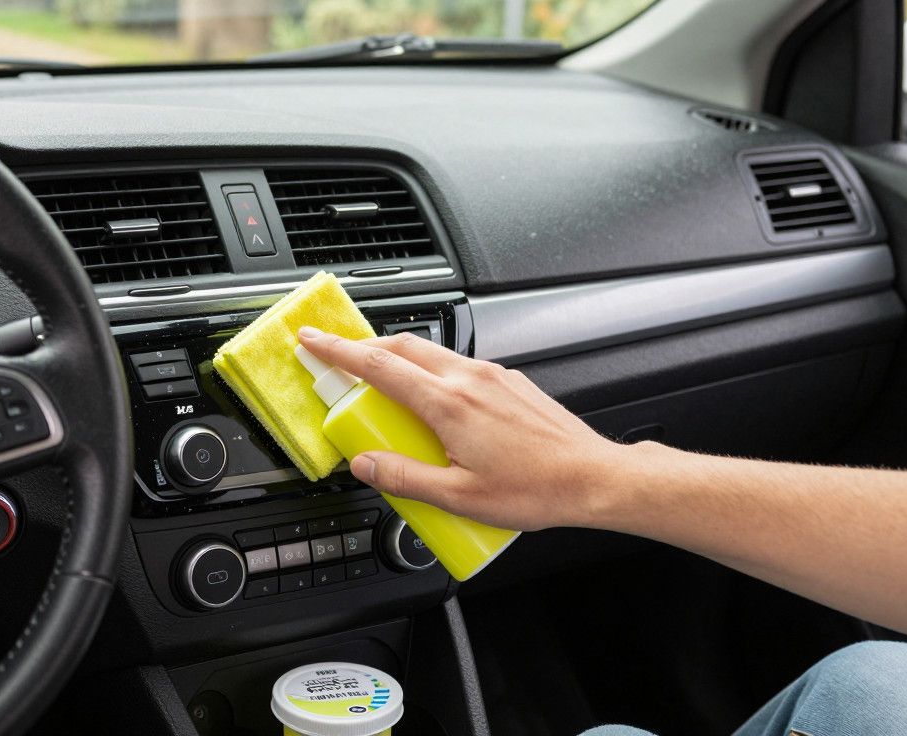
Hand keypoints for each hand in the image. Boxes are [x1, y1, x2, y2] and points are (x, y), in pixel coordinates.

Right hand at [297, 326, 628, 530]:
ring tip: (383, 387)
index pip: (379, 366)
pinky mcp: (510, 382)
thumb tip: (366, 465)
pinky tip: (434, 404)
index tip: (313, 341)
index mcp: (450, 404)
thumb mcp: (459, 498)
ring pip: (432, 353)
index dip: (339, 351)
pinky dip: (432, 373)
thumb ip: (404, 478)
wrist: (593, 479)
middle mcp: (470, 379)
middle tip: (339, 360)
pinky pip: (458, 367)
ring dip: (399, 360)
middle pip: (403, 346)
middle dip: (364, 348)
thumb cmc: (536, 490)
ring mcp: (493, 376)